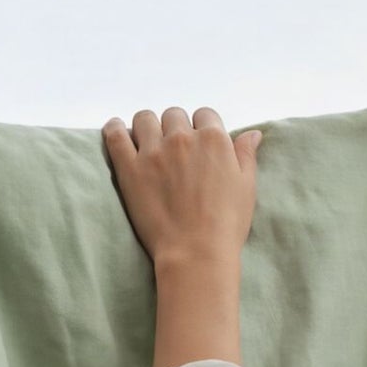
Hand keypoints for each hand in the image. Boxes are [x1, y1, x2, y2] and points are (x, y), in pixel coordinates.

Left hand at [103, 105, 260, 275]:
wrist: (196, 252)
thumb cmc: (226, 223)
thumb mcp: (247, 186)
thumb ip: (246, 154)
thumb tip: (252, 133)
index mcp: (213, 139)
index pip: (205, 114)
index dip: (201, 127)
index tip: (198, 143)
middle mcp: (182, 137)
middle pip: (174, 115)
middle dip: (174, 128)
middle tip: (173, 150)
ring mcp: (153, 151)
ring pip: (144, 119)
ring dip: (147, 127)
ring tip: (146, 143)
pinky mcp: (129, 168)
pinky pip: (115, 136)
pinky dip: (114, 129)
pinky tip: (116, 130)